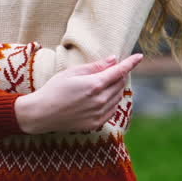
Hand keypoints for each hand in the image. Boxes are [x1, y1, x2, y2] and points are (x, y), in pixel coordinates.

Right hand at [14, 54, 143, 133]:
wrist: (42, 114)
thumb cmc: (54, 89)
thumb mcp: (73, 72)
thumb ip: (95, 66)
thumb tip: (113, 59)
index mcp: (95, 85)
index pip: (119, 72)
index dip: (131, 63)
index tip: (139, 56)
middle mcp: (100, 101)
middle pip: (120, 84)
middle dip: (120, 74)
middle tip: (114, 68)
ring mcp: (99, 114)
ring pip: (117, 97)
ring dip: (116, 88)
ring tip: (104, 82)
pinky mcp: (96, 124)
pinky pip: (112, 110)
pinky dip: (112, 101)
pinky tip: (102, 97)